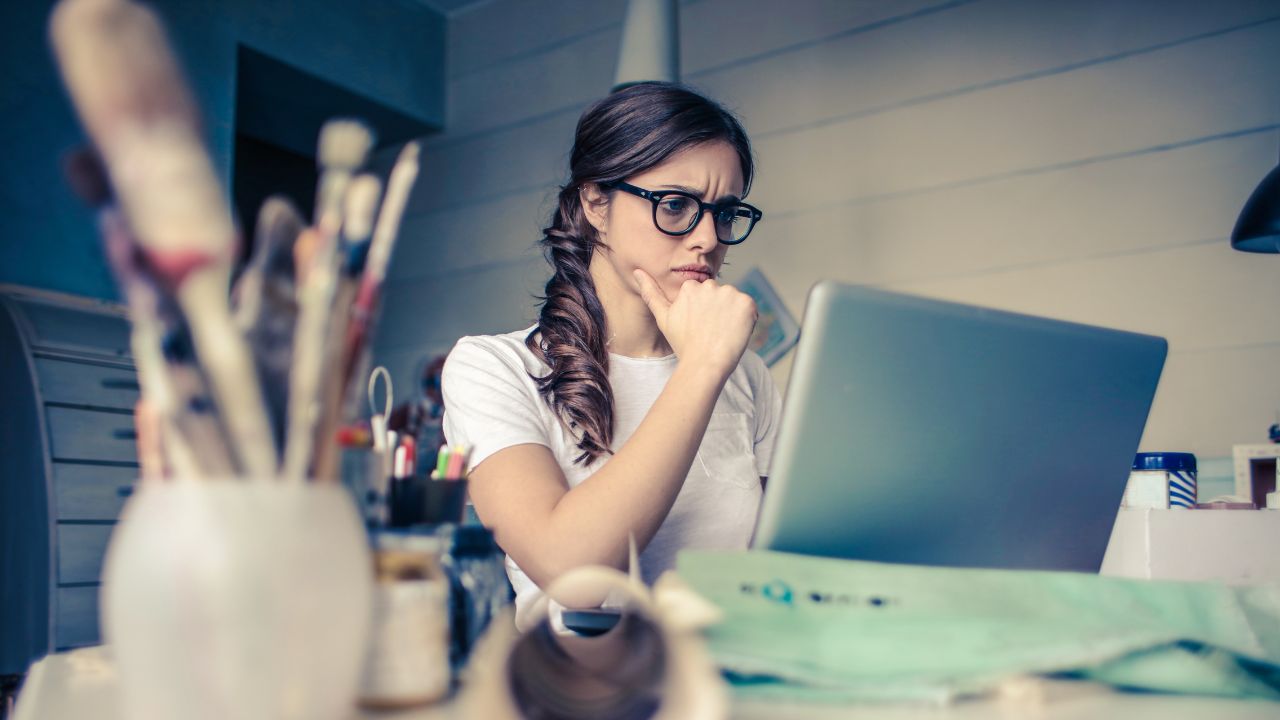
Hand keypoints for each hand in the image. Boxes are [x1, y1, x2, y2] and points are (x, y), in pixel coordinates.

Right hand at [633, 269, 756, 376]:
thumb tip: (636, 271)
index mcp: (691, 287)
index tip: (700, 327)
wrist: (704, 364)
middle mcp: (710, 285)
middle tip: (711, 331)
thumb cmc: (683, 344)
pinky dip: (746, 320)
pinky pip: (749, 308)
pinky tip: (734, 333)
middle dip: (718, 310)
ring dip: (732, 314)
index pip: (704, 296)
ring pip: (734, 302)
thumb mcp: (663, 317)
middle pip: (720, 296)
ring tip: (722, 333)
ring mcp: (730, 293)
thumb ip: (651, 292)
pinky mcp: (746, 303)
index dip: (704, 313)